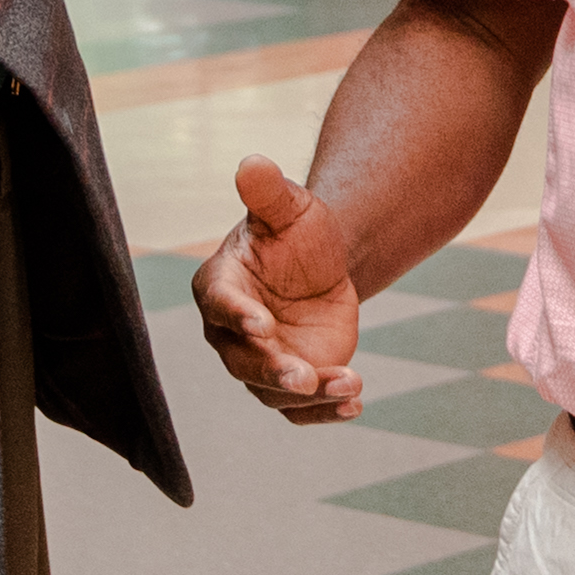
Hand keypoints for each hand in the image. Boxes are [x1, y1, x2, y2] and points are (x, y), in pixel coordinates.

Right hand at [194, 153, 366, 421]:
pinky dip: (324, 412)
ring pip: (273, 391)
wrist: (322, 265)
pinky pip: (299, 408)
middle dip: (273, 370)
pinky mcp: (289, 381)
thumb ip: (268, 191)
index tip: (262, 325)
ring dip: (309, 395)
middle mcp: (230, 331)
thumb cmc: (295, 232)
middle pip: (243, 360)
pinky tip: (354, 405)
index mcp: (220, 284)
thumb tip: (252, 162)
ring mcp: (258, 361)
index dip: (237, 316)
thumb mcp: (288, 207)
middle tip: (303, 376)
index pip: (220, 304)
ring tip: (350, 385)